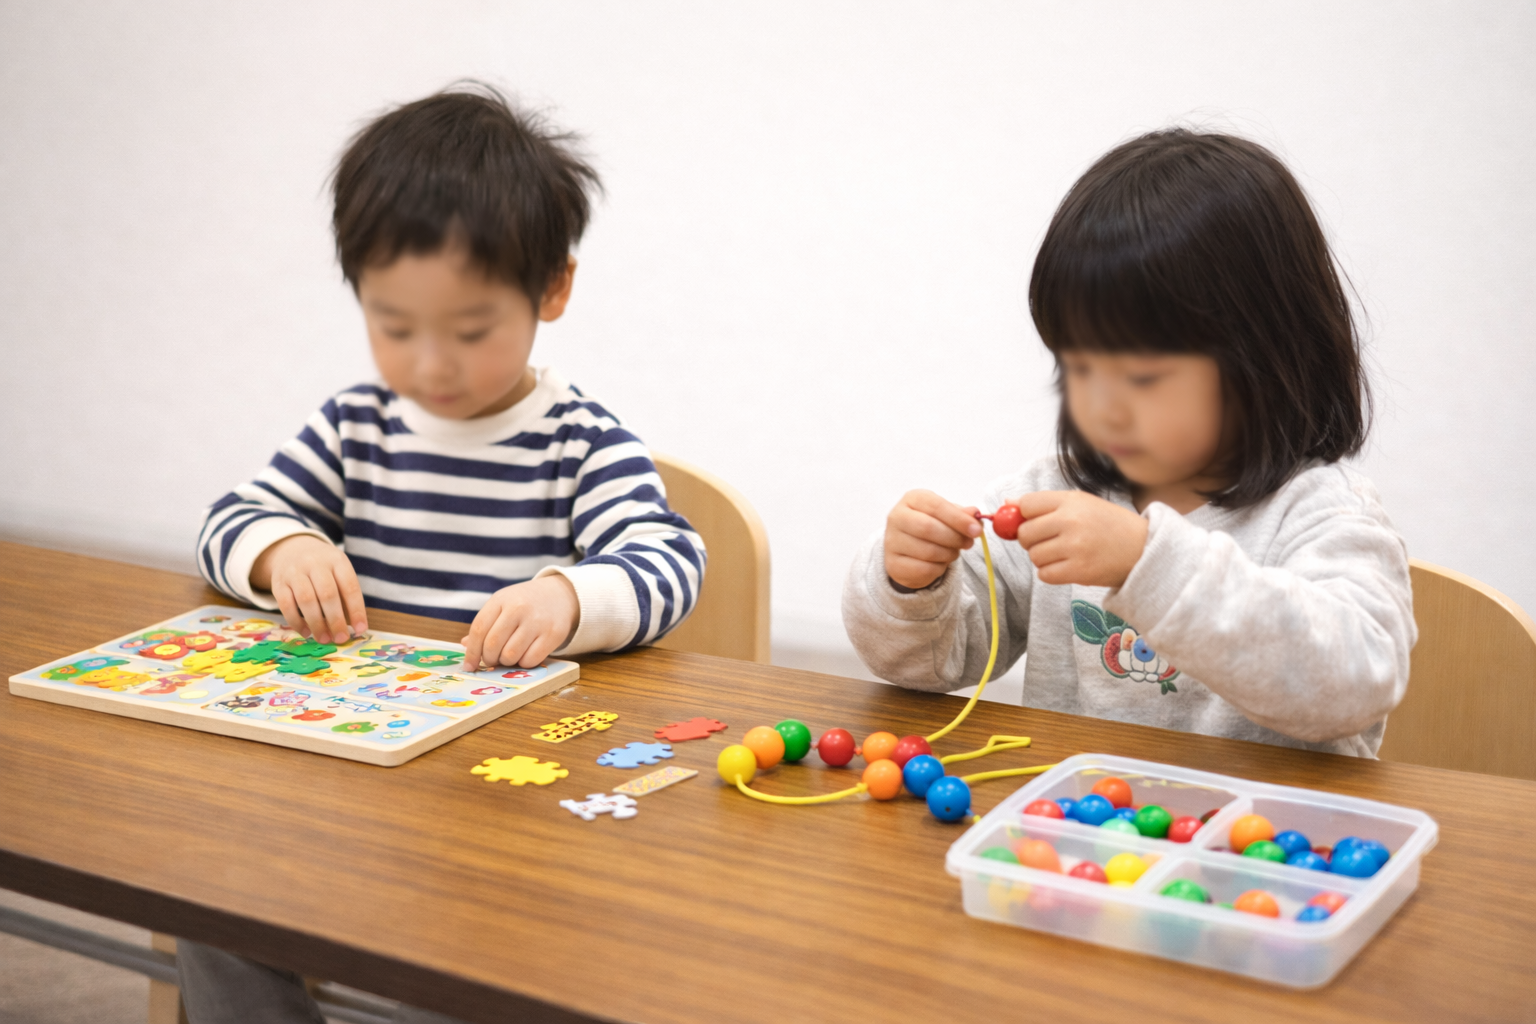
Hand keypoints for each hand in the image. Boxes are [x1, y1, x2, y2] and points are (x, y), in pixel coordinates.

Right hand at [251, 535, 367, 643]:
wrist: (293, 550)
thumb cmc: (324, 569)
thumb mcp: (338, 572)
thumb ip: (345, 596)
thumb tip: (354, 628)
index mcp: (337, 560)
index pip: (349, 586)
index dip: (356, 610)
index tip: (360, 629)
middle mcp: (315, 563)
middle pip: (327, 594)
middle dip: (336, 620)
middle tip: (341, 638)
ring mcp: (294, 571)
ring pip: (306, 600)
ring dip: (317, 623)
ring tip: (324, 639)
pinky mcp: (278, 583)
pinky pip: (286, 605)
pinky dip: (296, 622)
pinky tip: (306, 632)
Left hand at [461, 575, 579, 670]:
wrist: (560, 594)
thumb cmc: (525, 603)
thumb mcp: (503, 605)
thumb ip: (485, 624)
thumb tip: (465, 646)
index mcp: (501, 600)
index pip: (479, 629)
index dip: (472, 652)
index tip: (469, 666)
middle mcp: (518, 608)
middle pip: (492, 645)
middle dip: (489, 659)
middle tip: (493, 660)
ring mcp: (537, 621)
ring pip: (510, 655)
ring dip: (507, 662)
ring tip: (510, 655)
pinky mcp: (553, 634)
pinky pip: (530, 660)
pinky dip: (524, 663)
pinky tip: (526, 654)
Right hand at [883, 489, 981, 589]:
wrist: (908, 549)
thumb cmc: (931, 526)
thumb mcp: (947, 515)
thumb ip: (962, 514)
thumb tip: (974, 513)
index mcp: (912, 499)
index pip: (936, 506)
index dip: (959, 519)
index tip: (976, 530)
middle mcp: (897, 517)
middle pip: (929, 528)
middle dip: (955, 537)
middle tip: (968, 543)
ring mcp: (892, 541)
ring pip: (928, 551)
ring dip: (949, 554)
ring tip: (953, 551)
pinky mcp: (894, 564)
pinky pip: (924, 569)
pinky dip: (939, 568)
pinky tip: (939, 562)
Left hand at [1012, 491, 1148, 586]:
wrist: (1143, 549)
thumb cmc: (1109, 525)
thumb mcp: (1081, 504)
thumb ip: (1045, 503)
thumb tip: (1008, 503)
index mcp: (1070, 501)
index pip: (1026, 505)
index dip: (1024, 515)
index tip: (1033, 522)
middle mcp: (1070, 521)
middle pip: (1024, 533)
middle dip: (1031, 540)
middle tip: (1049, 540)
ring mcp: (1074, 547)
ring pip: (1034, 556)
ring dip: (1043, 558)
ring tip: (1064, 553)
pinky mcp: (1078, 571)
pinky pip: (1044, 574)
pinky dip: (1051, 573)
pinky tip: (1067, 566)